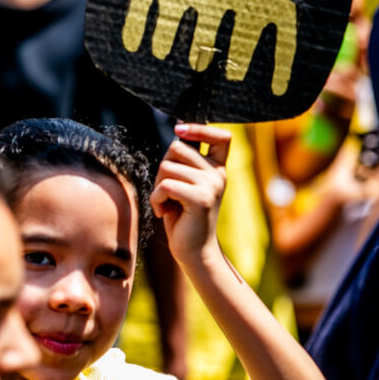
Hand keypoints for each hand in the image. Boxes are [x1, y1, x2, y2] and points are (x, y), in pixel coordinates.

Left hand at [150, 123, 229, 264]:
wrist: (193, 251)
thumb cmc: (183, 216)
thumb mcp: (186, 182)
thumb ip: (185, 160)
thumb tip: (178, 130)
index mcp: (218, 168)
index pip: (222, 136)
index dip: (200, 128)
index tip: (180, 130)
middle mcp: (218, 174)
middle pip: (177, 148)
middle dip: (162, 168)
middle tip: (166, 190)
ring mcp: (212, 186)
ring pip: (167, 166)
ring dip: (157, 186)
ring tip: (167, 203)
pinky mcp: (201, 199)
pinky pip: (165, 185)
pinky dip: (156, 198)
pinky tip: (163, 211)